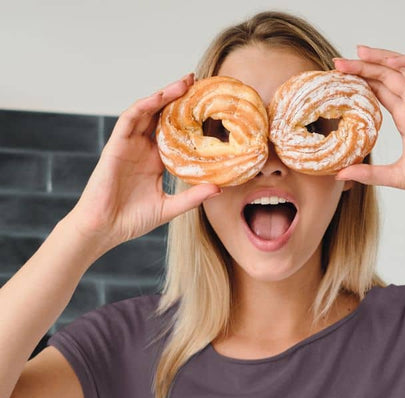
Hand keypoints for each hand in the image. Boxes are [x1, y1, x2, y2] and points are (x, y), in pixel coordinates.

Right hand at [69, 74, 219, 250]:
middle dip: (179, 99)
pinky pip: (129, 119)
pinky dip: (144, 106)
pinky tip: (159, 97)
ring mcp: (129, 145)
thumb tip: (219, 188)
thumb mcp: (169, 208)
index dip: (190, 119)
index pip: (175, 134)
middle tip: (198, 83)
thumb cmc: (132, 220)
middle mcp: (143, 149)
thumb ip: (192, 197)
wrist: (105, 228)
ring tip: (184, 83)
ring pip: (147, 112)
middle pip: (162, 116)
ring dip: (164, 95)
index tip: (209, 108)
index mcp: (156, 162)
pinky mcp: (116, 145)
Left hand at [334, 46, 404, 200]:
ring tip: (358, 53)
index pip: (378, 92)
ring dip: (381, 58)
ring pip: (403, 68)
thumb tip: (340, 175)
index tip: (338, 81)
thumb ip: (369, 173)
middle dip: (362, 67)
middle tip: (339, 63)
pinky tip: (391, 62)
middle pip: (386, 76)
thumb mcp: (397, 176)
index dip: (360, 83)